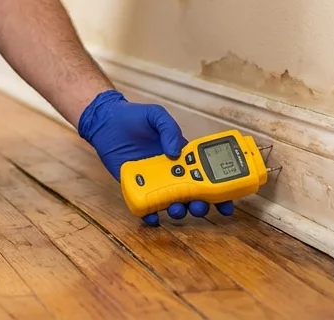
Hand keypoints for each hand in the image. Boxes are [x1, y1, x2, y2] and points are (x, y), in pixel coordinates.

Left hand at [76, 89, 235, 224]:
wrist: (106, 121)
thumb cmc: (134, 117)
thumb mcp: (156, 115)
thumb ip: (169, 129)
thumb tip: (177, 152)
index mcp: (182, 156)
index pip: (205, 174)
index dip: (218, 190)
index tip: (226, 203)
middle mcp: (171, 171)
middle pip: (191, 194)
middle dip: (200, 205)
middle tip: (199, 206)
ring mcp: (154, 181)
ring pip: (172, 202)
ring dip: (178, 210)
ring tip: (176, 208)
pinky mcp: (136, 186)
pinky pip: (146, 204)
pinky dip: (150, 214)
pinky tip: (153, 217)